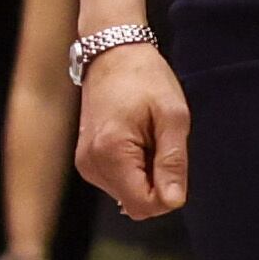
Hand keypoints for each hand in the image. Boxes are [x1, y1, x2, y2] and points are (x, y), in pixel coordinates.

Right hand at [77, 42, 189, 219]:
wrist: (112, 54)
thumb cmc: (144, 78)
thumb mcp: (173, 116)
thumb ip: (172, 162)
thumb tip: (173, 201)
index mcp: (111, 153)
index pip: (145, 205)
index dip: (169, 192)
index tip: (171, 158)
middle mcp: (91, 164)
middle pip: (136, 204)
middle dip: (157, 183)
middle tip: (159, 143)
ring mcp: (86, 164)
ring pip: (128, 196)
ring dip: (146, 175)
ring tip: (146, 137)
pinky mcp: (86, 161)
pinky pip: (119, 183)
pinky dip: (134, 169)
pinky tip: (135, 140)